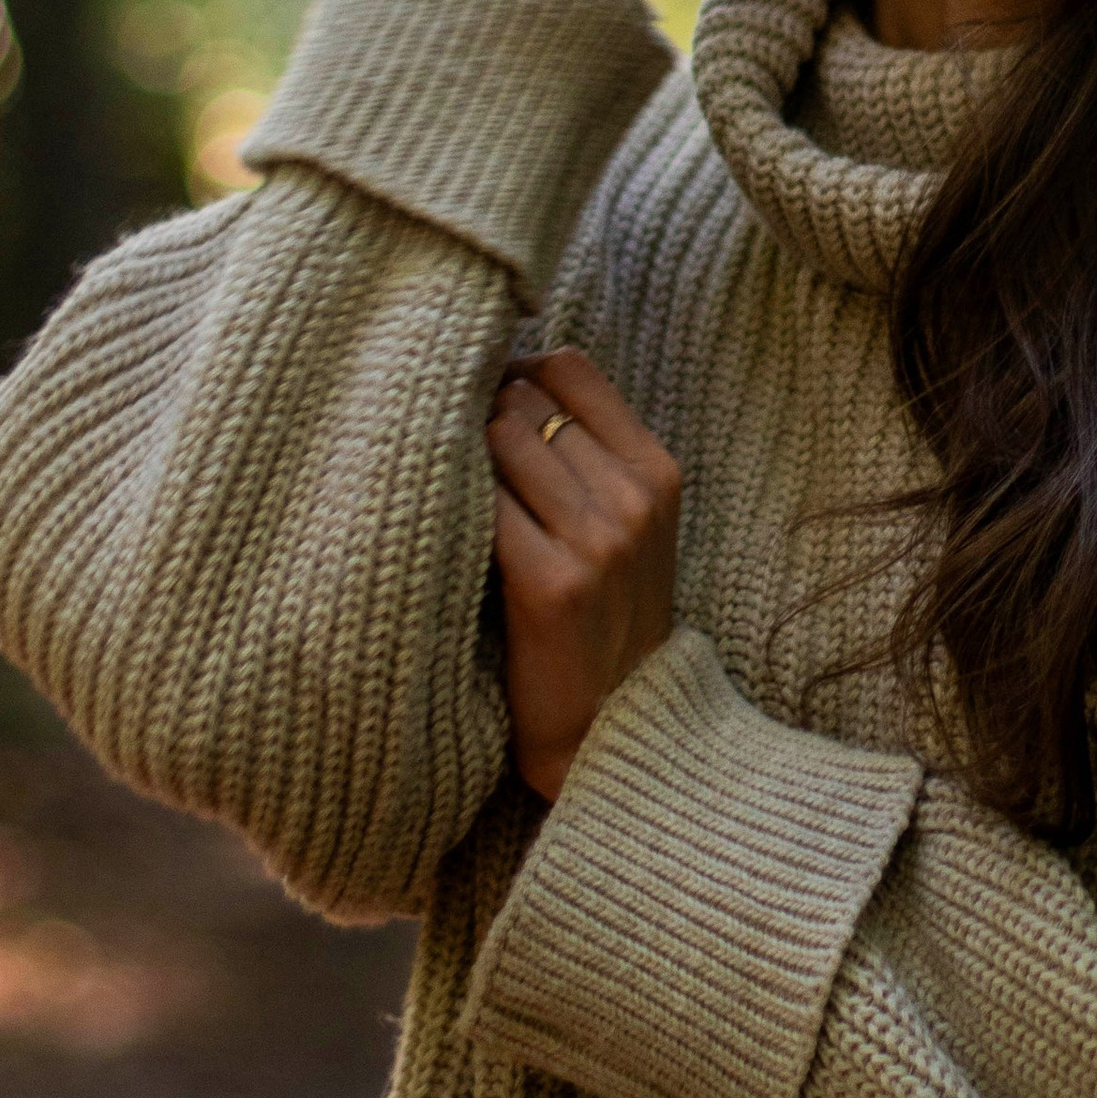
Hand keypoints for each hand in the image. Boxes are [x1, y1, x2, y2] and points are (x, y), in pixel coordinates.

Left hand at [486, 346, 681, 803]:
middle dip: (481, 411)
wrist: (614, 729)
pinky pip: (482, 503)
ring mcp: (598, 540)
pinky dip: (452, 503)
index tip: (483, 399)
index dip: (516, 371)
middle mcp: (635, 498)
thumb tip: (502, 378)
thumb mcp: (626, 525)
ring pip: (501, 438)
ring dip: (461, 455)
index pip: (572, 368)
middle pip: (527, 399)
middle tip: (448, 450)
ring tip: (443, 490)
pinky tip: (438, 526)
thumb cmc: (602, 619)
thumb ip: (584, 454)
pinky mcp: (551, 584)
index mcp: (658, 472)